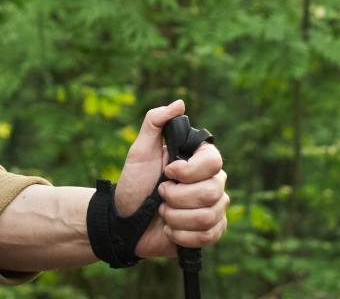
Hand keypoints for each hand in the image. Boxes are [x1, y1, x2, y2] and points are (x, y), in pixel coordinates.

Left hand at [113, 99, 229, 257]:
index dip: (188, 171)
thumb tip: (180, 103)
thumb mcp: (140, 151)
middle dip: (176, 198)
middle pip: (212, 192)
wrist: (124, 221)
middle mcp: (214, 183)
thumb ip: (155, 122)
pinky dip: (181, 235)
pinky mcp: (211, 232)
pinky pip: (207, 236)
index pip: (213, 161)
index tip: (167, 172)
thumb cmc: (134, 184)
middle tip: (160, 195)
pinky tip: (170, 229)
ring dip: (176, 217)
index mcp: (201, 161)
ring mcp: (215, 209)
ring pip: (207, 216)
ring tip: (163, 213)